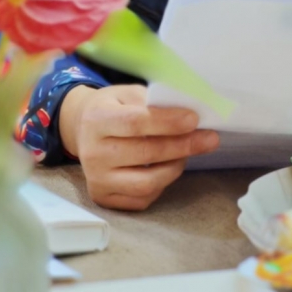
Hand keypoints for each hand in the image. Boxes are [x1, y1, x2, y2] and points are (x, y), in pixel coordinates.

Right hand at [58, 84, 219, 210]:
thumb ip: (152, 101)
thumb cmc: (112, 107)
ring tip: (188, 152)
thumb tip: (188, 111)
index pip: (135, 123)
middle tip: (208, 138)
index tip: (194, 119)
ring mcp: (97, 180)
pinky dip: (162, 183)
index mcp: (96, 120)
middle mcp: (92, 153)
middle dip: (182, 145)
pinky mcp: (104, 198)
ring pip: (147, 182)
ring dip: (175, 166)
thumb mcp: (126, 93)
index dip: (167, 122)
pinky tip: (169, 166)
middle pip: (145, 153)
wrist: (83, 129)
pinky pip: (142, 197)